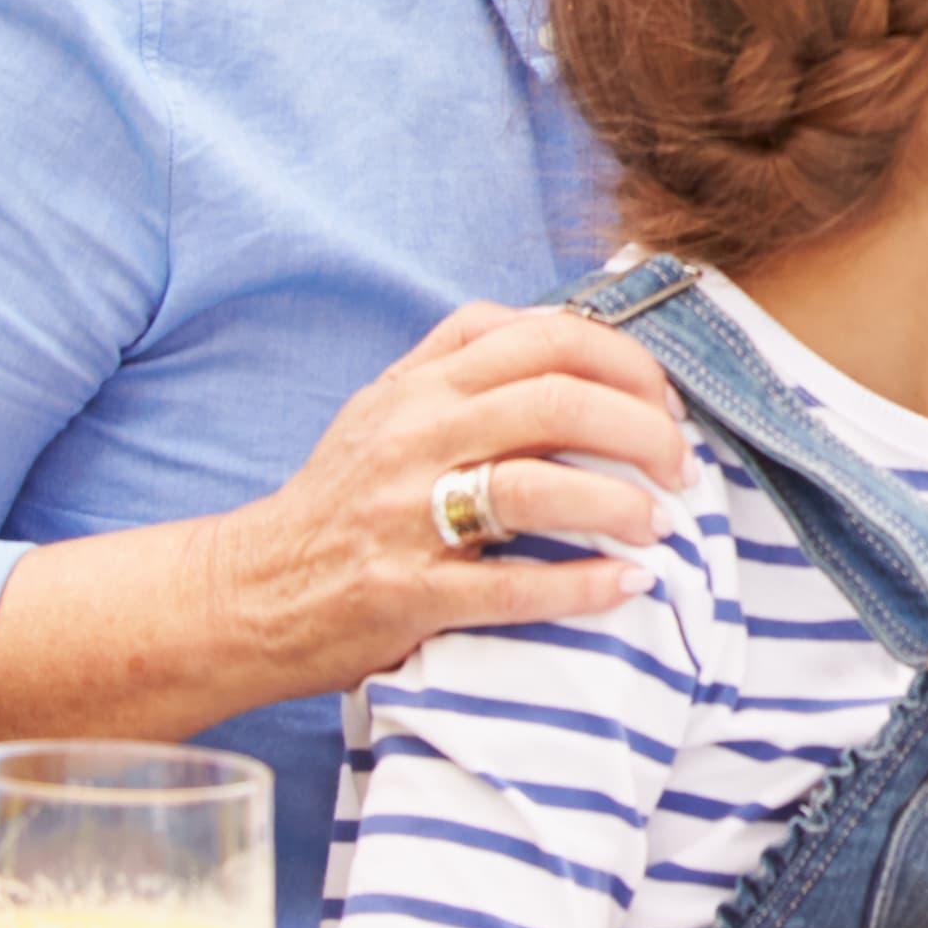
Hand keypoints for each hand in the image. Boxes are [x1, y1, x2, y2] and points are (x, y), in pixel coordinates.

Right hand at [213, 303, 688, 695]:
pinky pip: (510, 587)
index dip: (627, 362)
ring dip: (620, 504)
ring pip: (536, 487)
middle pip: (557, 401)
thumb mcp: (389, 407)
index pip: (547, 337)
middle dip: (643, 430)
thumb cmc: (339, 500)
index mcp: (422, 386)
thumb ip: (465, 362)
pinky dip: (581, 585)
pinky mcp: (403, 592)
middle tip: (680, 466)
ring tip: (660, 524)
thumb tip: (576, 334)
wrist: (247, 593)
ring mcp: (405, 515)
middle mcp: (414, 437)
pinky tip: (627, 584)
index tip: (665, 401)